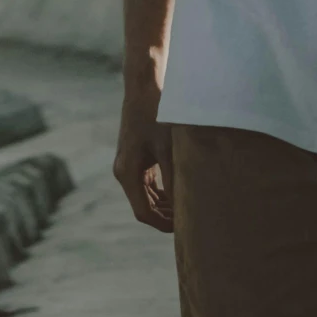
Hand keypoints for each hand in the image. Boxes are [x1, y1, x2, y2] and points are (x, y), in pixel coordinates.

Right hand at [113, 83, 175, 232]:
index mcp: (128, 173)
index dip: (164, 225)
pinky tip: (181, 192)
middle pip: (144, 206)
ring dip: (165, 205)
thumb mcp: (169, 148)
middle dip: (166, 217)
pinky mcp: (136, 156)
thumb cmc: (157, 115)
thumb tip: (183, 206)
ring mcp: (128, 164)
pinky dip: (162, 192)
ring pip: (146, 196)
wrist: (144, 86)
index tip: (185, 230)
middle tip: (192, 223)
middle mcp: (124, 171)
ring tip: (189, 210)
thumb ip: (174, 178)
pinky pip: (147, 183)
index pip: (144, 212)